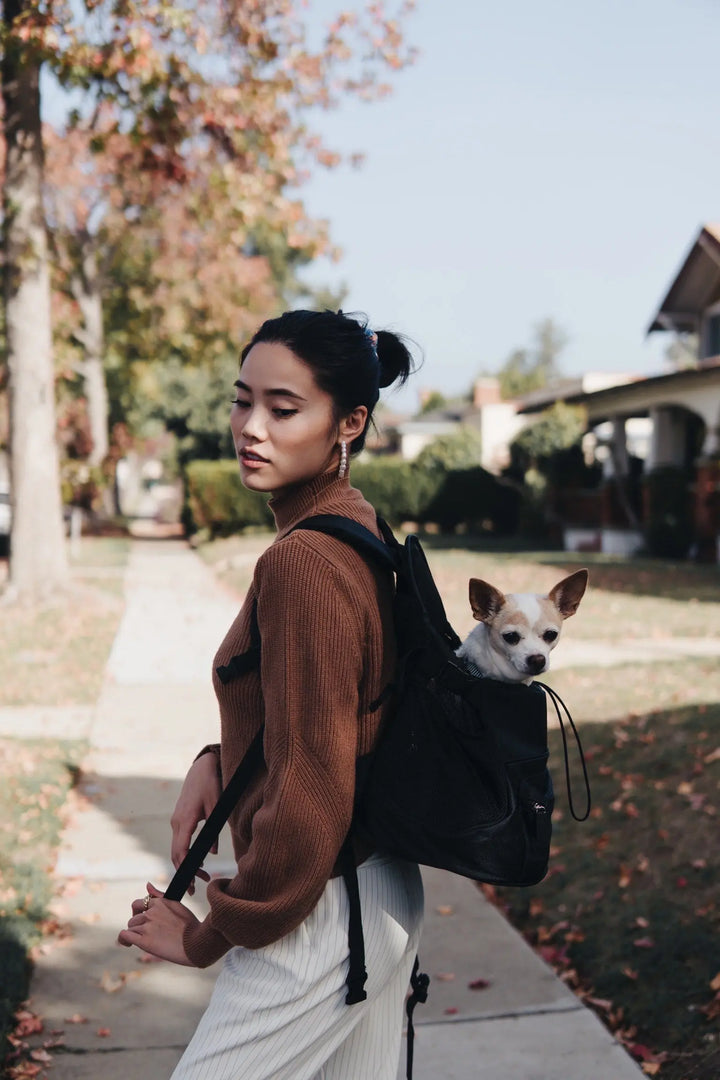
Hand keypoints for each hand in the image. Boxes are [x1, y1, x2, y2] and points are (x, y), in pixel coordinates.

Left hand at [118, 882, 197, 964]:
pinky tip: (128, 943)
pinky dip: (124, 939)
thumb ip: (160, 895)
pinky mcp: (144, 941)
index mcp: (159, 902)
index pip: (139, 904)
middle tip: (145, 933)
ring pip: (130, 927)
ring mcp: (147, 926)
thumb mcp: (177, 905)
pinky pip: (125, 936)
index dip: (140, 913)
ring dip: (134, 934)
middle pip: (134, 917)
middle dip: (137, 925)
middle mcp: (151, 912)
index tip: (145, 920)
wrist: (197, 943)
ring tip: (143, 941)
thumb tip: (147, 884)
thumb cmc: (190, 925)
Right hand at [171, 752, 221, 893]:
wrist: (201, 768)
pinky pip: (179, 841)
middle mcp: (176, 823)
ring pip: (176, 849)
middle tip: (193, 890)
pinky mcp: (180, 819)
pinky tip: (198, 861)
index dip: (184, 870)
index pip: (180, 851)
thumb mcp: (216, 806)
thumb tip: (211, 853)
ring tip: (201, 876)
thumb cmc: (210, 784)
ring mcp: (176, 821)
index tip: (190, 884)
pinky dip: (186, 853)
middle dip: (184, 872)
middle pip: (176, 854)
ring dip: (186, 864)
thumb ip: (214, 830)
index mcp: (185, 820)